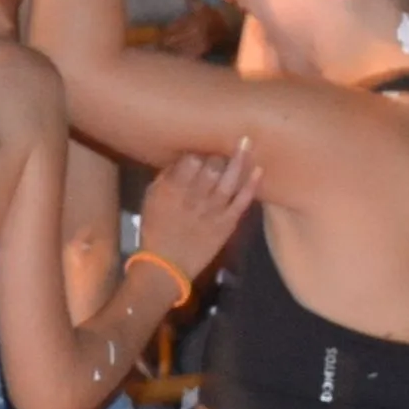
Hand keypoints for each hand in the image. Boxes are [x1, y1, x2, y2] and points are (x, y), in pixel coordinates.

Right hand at [134, 142, 252, 281]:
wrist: (166, 266)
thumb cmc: (155, 231)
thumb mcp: (151, 200)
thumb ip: (166, 179)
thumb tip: (182, 161)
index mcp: (172, 189)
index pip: (191, 160)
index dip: (199, 152)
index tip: (203, 149)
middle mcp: (194, 196)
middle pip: (212, 167)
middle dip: (219, 155)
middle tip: (224, 147)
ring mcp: (213, 210)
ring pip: (229, 180)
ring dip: (240, 160)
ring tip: (247, 142)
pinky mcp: (227, 223)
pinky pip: (242, 202)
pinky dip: (251, 186)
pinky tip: (258, 170)